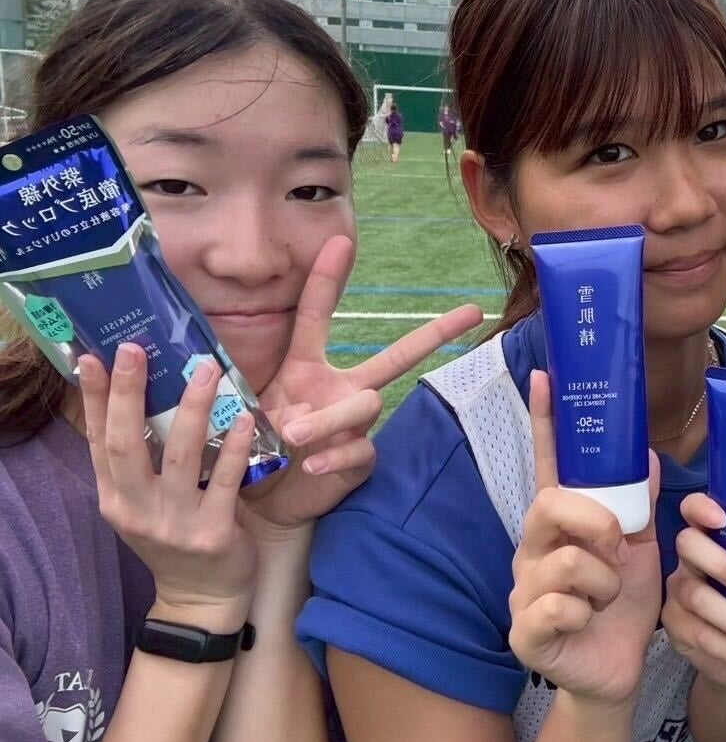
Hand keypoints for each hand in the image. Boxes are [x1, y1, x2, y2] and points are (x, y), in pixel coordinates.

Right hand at [80, 346, 257, 624]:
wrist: (202, 598)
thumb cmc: (175, 536)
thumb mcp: (143, 502)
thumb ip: (140, 462)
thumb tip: (141, 398)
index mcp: (114, 497)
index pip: (98, 440)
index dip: (95, 398)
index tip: (92, 357)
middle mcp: (135, 509)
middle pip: (127, 442)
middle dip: (130, 392)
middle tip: (136, 348)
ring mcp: (172, 522)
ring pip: (179, 455)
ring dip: (193, 407)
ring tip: (206, 369)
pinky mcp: (212, 533)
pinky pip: (224, 481)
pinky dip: (233, 447)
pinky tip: (245, 418)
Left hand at [243, 235, 482, 534]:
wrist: (253, 500)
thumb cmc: (245, 447)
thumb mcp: (239, 414)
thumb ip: (259, 404)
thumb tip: (292, 414)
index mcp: (305, 368)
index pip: (316, 316)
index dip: (327, 278)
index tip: (340, 240)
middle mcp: (339, 390)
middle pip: (395, 357)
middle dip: (436, 333)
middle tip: (471, 312)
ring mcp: (355, 425)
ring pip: (365, 404)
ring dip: (327, 417)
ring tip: (291, 433)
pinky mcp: (359, 460)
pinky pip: (360, 448)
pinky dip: (332, 455)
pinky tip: (308, 465)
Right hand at [507, 370, 662, 704]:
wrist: (617, 671)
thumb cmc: (623, 606)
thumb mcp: (642, 550)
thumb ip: (640, 506)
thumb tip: (650, 454)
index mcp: (562, 524)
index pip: (548, 465)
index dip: (546, 423)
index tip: (545, 377)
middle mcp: (534, 549)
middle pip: (550, 505)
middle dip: (596, 523)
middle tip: (619, 549)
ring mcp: (524, 590)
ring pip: (565, 561)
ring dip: (604, 582)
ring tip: (608, 597)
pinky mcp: (525, 631)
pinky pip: (557, 607)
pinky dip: (587, 613)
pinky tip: (587, 624)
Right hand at [661, 493, 725, 689]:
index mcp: (716, 540)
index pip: (694, 509)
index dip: (701, 507)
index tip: (723, 518)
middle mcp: (691, 561)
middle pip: (688, 544)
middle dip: (720, 564)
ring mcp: (678, 592)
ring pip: (695, 595)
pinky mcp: (675, 626)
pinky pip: (697, 632)